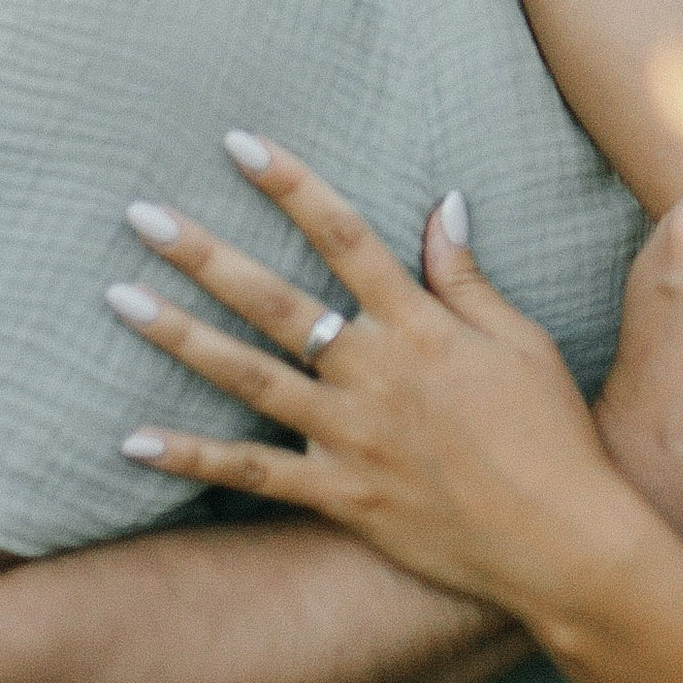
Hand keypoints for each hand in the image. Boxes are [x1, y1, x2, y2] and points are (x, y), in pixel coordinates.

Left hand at [106, 125, 682, 597]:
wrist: (563, 538)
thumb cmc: (552, 432)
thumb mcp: (517, 340)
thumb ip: (465, 275)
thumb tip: (440, 204)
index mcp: (419, 324)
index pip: (343, 234)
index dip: (290, 184)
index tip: (237, 143)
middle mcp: (374, 372)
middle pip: (274, 298)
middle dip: (204, 252)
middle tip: (141, 213)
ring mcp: (350, 437)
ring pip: (248, 378)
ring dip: (179, 337)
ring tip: (118, 298)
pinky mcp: (339, 496)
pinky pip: (250, 474)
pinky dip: (189, 458)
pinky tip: (130, 439)